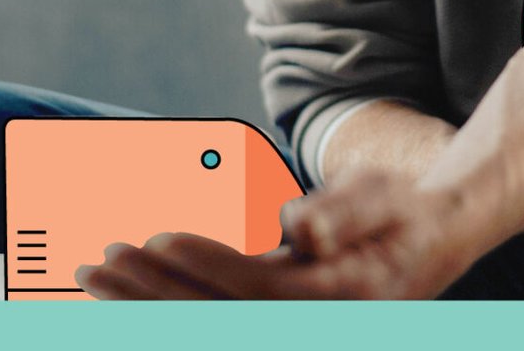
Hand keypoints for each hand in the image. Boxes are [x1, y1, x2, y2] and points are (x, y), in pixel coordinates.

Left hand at [76, 168, 471, 299]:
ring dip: (143, 303)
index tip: (158, 240)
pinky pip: (207, 316)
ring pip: (204, 323)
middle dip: (151, 295)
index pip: (259, 292)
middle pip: (218, 319)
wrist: (430, 239)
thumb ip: (344, 213)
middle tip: (97, 263)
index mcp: (342, 302)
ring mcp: (288, 326)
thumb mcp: (385, 197)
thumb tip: (298, 230)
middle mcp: (311, 325)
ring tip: (92, 272)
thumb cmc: (403, 210)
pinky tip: (120, 289)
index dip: (206, 268)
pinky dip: (160, 303)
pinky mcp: (267, 316)